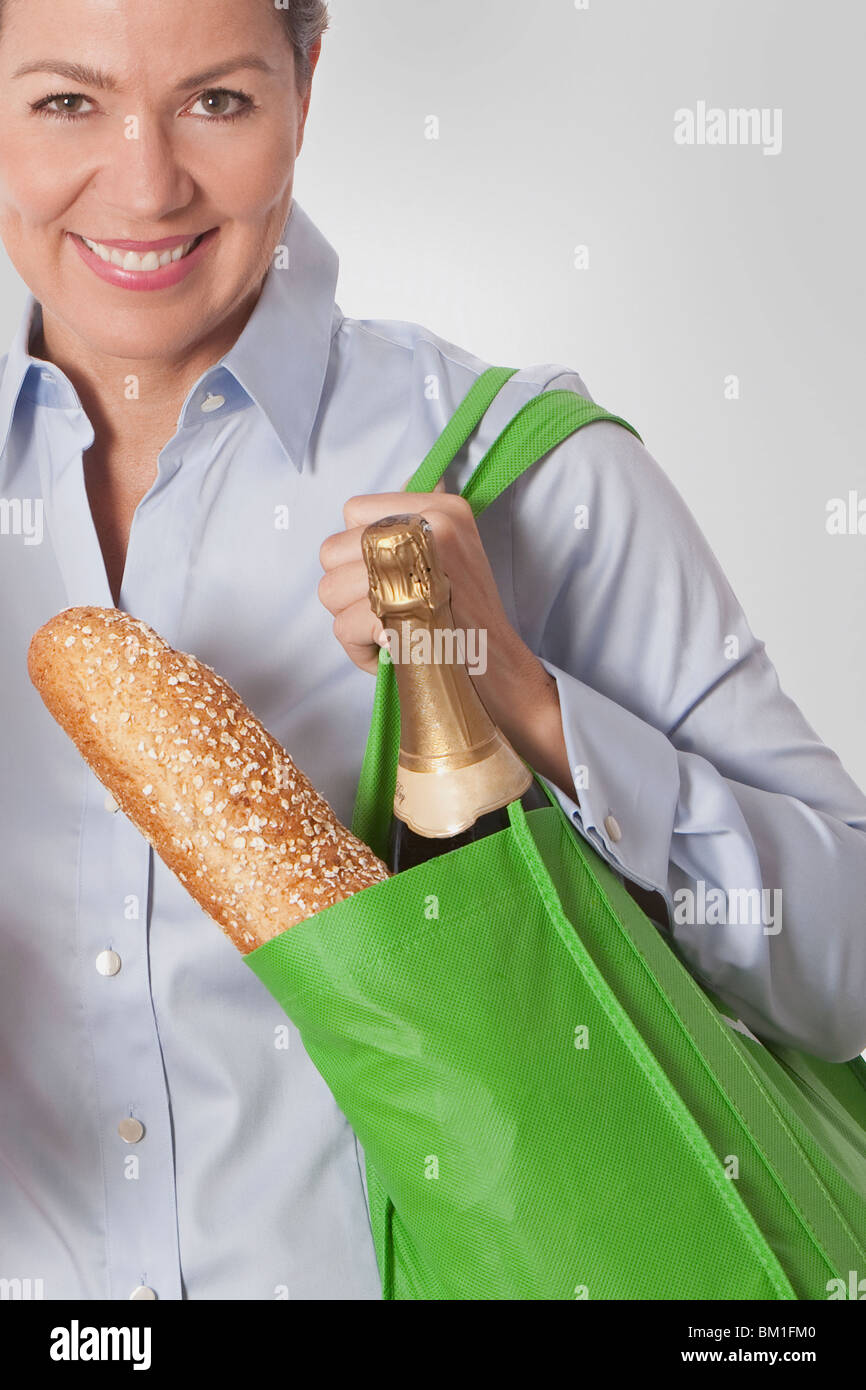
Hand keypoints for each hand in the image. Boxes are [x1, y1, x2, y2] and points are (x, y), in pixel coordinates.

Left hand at [317, 491, 575, 797]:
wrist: (501, 670)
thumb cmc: (467, 621)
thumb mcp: (452, 554)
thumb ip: (411, 526)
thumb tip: (375, 504)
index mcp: (440, 506)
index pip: (354, 511)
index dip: (356, 554)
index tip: (385, 580)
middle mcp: (431, 522)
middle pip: (332, 550)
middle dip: (346, 593)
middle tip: (384, 614)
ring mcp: (419, 563)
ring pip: (330, 589)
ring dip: (351, 624)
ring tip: (389, 634)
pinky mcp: (408, 602)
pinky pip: (344, 624)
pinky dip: (359, 651)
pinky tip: (392, 652)